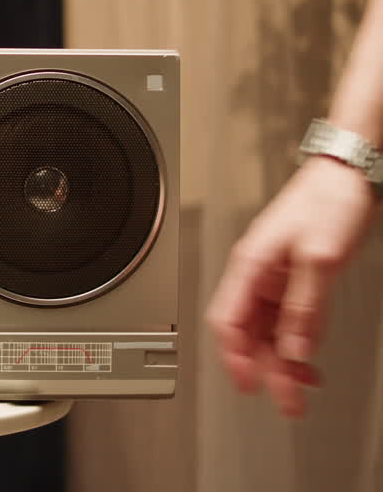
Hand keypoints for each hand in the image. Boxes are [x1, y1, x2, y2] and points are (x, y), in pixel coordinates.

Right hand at [206, 155, 376, 416]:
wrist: (348, 174)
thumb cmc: (327, 201)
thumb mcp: (320, 259)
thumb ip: (305, 307)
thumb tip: (294, 349)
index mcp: (249, 266)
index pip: (226, 321)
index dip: (234, 357)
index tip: (249, 385)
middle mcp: (256, 274)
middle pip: (247, 333)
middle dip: (264, 369)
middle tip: (286, 400)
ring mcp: (274, 277)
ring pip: (268, 330)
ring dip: (282, 360)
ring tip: (301, 387)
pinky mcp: (293, 278)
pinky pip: (287, 320)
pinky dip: (297, 343)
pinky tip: (309, 356)